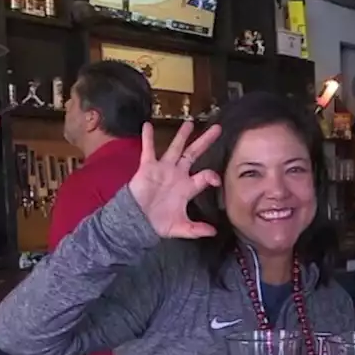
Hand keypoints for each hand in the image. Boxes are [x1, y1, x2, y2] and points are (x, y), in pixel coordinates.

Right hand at [128, 121, 221, 238]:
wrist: (137, 222)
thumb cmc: (158, 224)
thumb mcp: (180, 227)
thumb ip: (196, 229)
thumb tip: (213, 232)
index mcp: (188, 187)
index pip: (205, 176)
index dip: (212, 176)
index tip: (216, 180)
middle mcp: (178, 175)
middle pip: (194, 154)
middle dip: (205, 141)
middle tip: (217, 128)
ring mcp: (164, 169)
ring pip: (175, 148)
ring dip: (182, 135)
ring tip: (190, 123)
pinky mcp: (148, 168)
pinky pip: (148, 150)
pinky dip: (147, 138)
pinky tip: (147, 125)